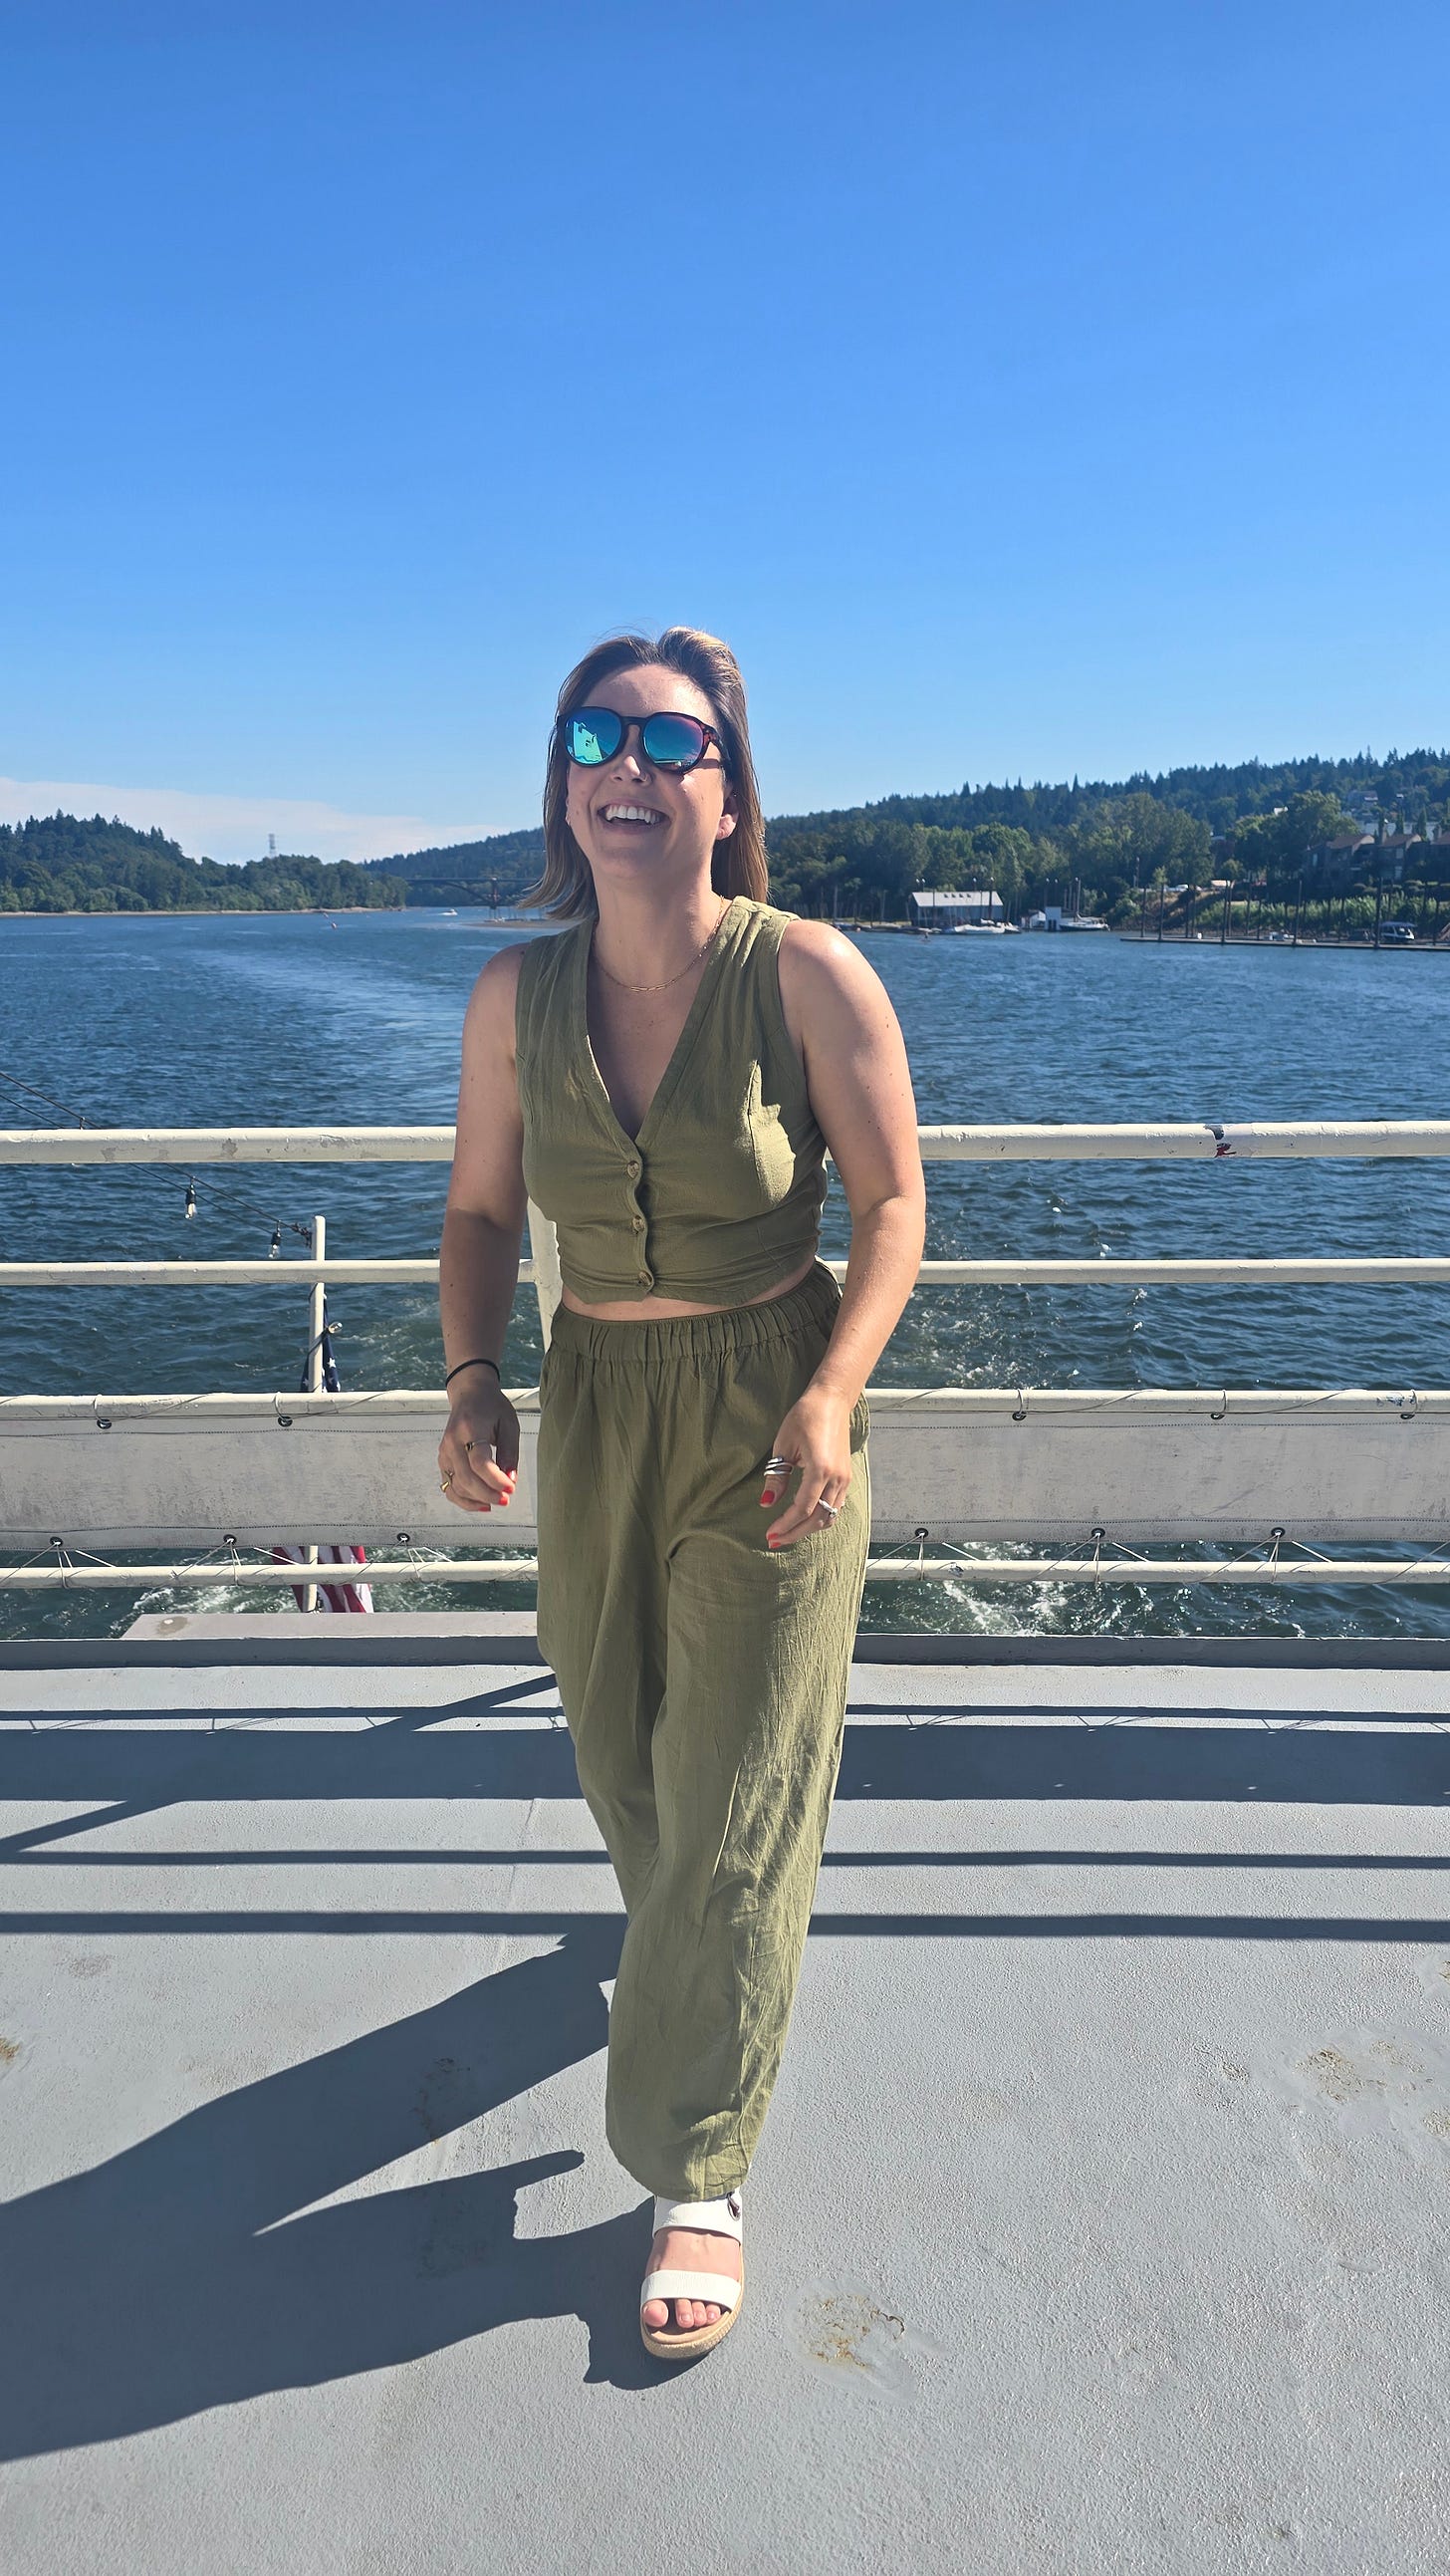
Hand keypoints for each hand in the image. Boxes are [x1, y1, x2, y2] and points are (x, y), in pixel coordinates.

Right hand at [438, 1376, 519, 1512]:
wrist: (470, 1395)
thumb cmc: (491, 1407)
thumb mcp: (509, 1424)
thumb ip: (509, 1452)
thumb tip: (510, 1480)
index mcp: (469, 1428)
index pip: (479, 1461)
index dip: (495, 1479)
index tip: (511, 1488)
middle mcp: (452, 1442)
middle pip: (466, 1477)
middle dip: (488, 1493)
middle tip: (506, 1499)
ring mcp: (444, 1452)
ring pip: (456, 1485)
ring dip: (478, 1499)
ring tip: (498, 1501)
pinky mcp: (443, 1461)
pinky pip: (450, 1487)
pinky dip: (464, 1500)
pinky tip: (482, 1504)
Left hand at [759, 1387, 852, 1547]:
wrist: (831, 1401)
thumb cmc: (805, 1417)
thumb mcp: (784, 1445)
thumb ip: (777, 1476)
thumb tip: (767, 1502)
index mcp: (821, 1470)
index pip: (803, 1508)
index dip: (785, 1525)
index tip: (769, 1534)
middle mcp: (837, 1478)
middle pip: (818, 1519)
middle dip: (795, 1533)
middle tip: (774, 1540)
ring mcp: (844, 1479)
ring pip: (829, 1516)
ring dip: (808, 1528)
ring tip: (787, 1533)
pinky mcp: (845, 1477)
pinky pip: (835, 1507)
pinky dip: (820, 1517)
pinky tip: (804, 1518)